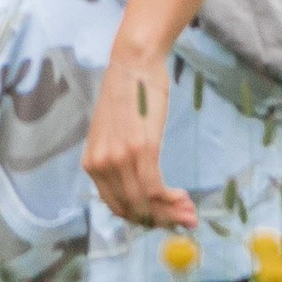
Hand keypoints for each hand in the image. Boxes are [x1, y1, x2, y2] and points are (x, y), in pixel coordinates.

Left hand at [81, 43, 197, 229]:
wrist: (133, 61)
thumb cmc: (127, 94)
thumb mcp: (112, 134)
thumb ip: (118, 162)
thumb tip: (141, 193)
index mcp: (91, 162)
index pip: (115, 206)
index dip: (141, 218)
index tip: (162, 219)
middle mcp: (102, 164)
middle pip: (132, 209)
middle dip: (160, 220)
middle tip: (185, 220)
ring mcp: (121, 157)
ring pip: (145, 203)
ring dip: (171, 212)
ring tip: (190, 211)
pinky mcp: (141, 148)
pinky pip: (156, 188)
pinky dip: (171, 199)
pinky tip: (183, 195)